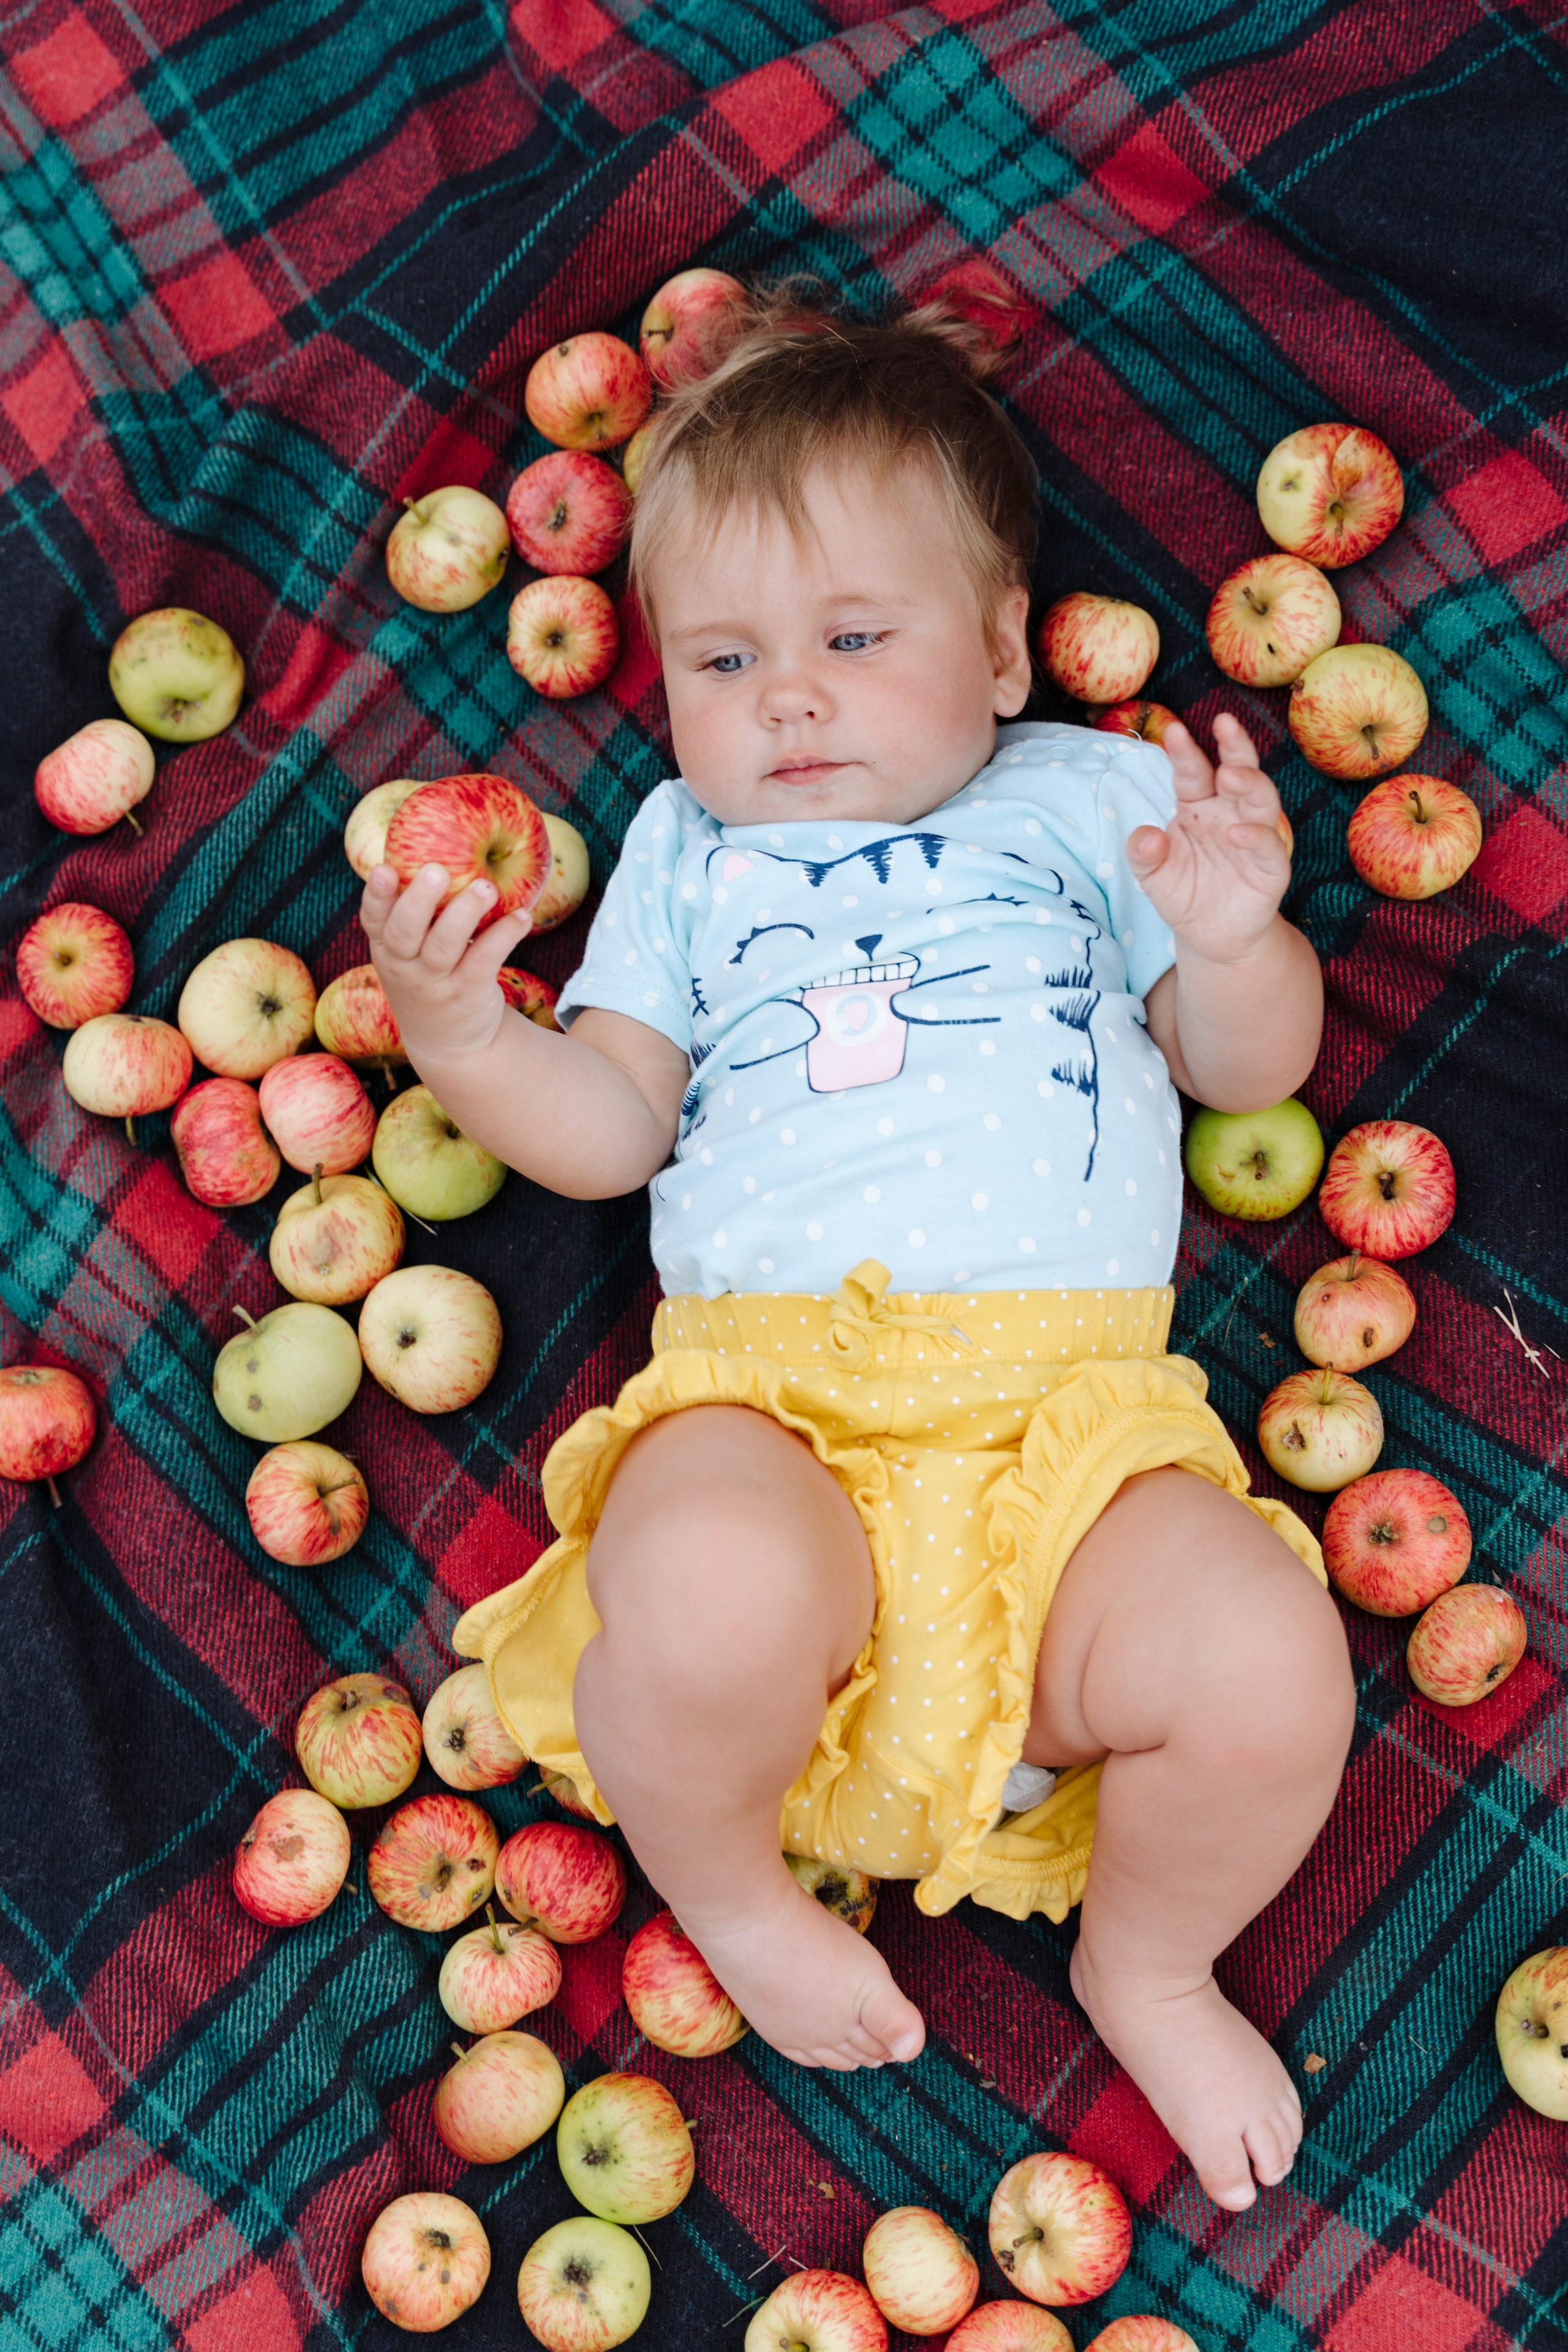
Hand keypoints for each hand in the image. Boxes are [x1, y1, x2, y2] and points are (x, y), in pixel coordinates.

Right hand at [359, 863, 533, 1065]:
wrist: (448, 1042)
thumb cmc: (429, 976)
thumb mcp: (408, 951)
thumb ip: (414, 912)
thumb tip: (435, 847)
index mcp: (387, 947)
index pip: (374, 919)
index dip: (377, 895)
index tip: (383, 869)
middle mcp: (405, 966)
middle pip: (406, 931)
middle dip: (419, 899)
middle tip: (436, 869)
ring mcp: (436, 983)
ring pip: (445, 946)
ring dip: (466, 913)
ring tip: (487, 886)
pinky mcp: (468, 994)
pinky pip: (485, 961)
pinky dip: (504, 937)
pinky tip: (522, 916)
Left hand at [1126, 713, 1290, 965]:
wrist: (1210, 937)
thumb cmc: (1183, 894)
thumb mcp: (1152, 876)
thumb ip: (1143, 854)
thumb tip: (1146, 837)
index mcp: (1197, 805)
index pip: (1192, 771)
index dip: (1185, 751)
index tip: (1175, 729)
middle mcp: (1228, 812)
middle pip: (1237, 770)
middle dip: (1234, 745)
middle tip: (1224, 721)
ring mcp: (1253, 836)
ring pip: (1260, 799)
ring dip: (1250, 782)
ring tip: (1231, 775)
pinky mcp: (1271, 867)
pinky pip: (1268, 845)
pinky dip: (1255, 836)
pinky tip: (1236, 832)